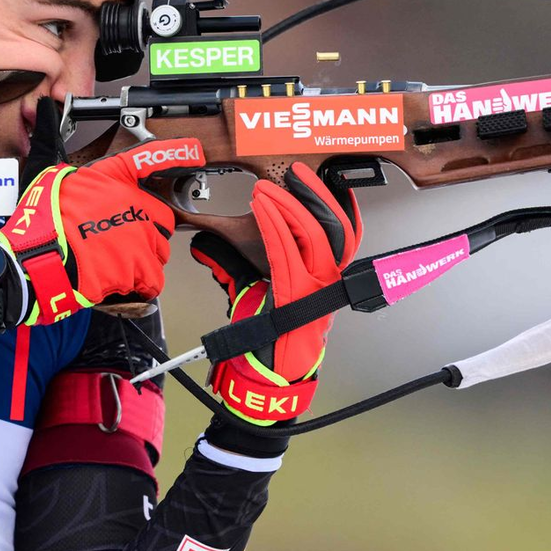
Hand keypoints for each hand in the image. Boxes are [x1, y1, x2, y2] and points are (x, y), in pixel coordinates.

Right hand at [0, 99, 204, 324]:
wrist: (37, 261)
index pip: (150, 158)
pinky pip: (152, 278)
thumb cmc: (40, 222)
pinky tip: (118, 278)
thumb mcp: (45, 172)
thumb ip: (52, 144)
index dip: (174, 153)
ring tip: (112, 259)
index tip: (194, 150)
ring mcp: (141, 237)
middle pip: (161, 217)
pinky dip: (140, 282)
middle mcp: (134, 204)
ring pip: (158, 249)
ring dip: (143, 257)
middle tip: (120, 237)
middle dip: (148, 228)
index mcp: (113, 178)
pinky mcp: (139, 267)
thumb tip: (45, 111)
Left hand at [191, 162, 361, 423]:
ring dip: (290, 205)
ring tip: (269, 188)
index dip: (340, 206)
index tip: (327, 181)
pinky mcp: (295, 296)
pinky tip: (261, 209)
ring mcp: (314, 290)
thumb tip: (206, 244)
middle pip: (336, 229)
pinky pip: (288, 253)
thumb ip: (232, 266)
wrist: (264, 378)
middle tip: (300, 173)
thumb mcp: (248, 294)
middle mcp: (325, 283)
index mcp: (322, 280)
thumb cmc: (263, 343)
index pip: (344, 236)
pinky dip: (274, 226)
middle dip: (318, 195)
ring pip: (316, 236)